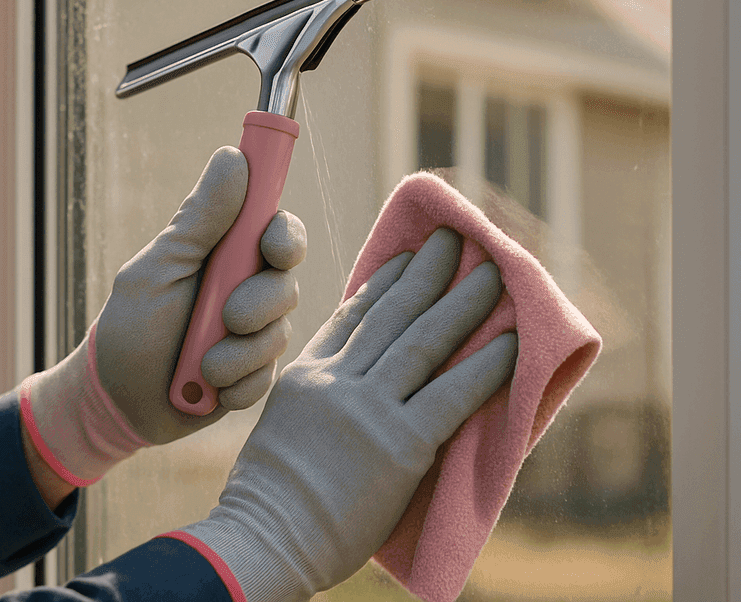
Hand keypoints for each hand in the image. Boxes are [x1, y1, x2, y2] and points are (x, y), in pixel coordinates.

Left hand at [20, 146, 305, 484]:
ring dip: (236, 353)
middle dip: (259, 304)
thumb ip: (200, 219)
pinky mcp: (253, 376)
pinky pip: (266, 379)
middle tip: (227, 317)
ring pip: (278, 335)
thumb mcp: (160, 267)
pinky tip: (206, 388)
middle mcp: (248, 288)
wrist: (116, 400)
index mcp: (226, 253)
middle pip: (288, 283)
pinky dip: (235, 385)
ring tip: (199, 365)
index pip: (278, 229)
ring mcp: (254, 334)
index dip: (284, 235)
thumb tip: (233, 157)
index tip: (269, 247)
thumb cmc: (132, 323)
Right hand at [180, 228, 517, 601]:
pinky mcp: (401, 444)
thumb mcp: (282, 429)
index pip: (352, 314)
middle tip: (458, 240)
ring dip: (465, 302)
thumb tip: (351, 390)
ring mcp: (368, 408)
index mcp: (306, 374)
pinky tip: (512, 342)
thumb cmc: (270, 500)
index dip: (387, 280)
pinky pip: (453, 395)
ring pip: (425, 340)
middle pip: (393, 313)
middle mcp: (338, 379)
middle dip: (430, 271)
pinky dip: (486, 366)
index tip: (411, 255)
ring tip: (494, 274)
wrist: (265, 535)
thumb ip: (316, 401)